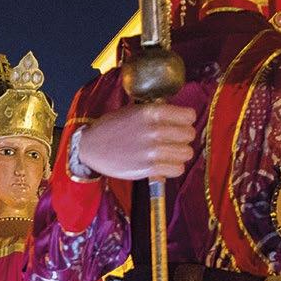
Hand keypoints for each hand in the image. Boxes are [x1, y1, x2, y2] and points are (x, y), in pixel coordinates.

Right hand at [77, 103, 195, 180]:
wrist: (91, 147)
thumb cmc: (112, 127)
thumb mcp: (133, 112)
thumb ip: (156, 114)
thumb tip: (179, 121)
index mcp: (152, 112)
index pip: (188, 116)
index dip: (185, 121)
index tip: (178, 125)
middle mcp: (154, 130)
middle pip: (189, 135)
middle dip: (183, 138)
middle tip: (172, 141)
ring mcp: (152, 150)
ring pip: (186, 153)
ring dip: (179, 155)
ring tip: (168, 154)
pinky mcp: (148, 168)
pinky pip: (177, 169)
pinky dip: (173, 168)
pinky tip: (164, 165)